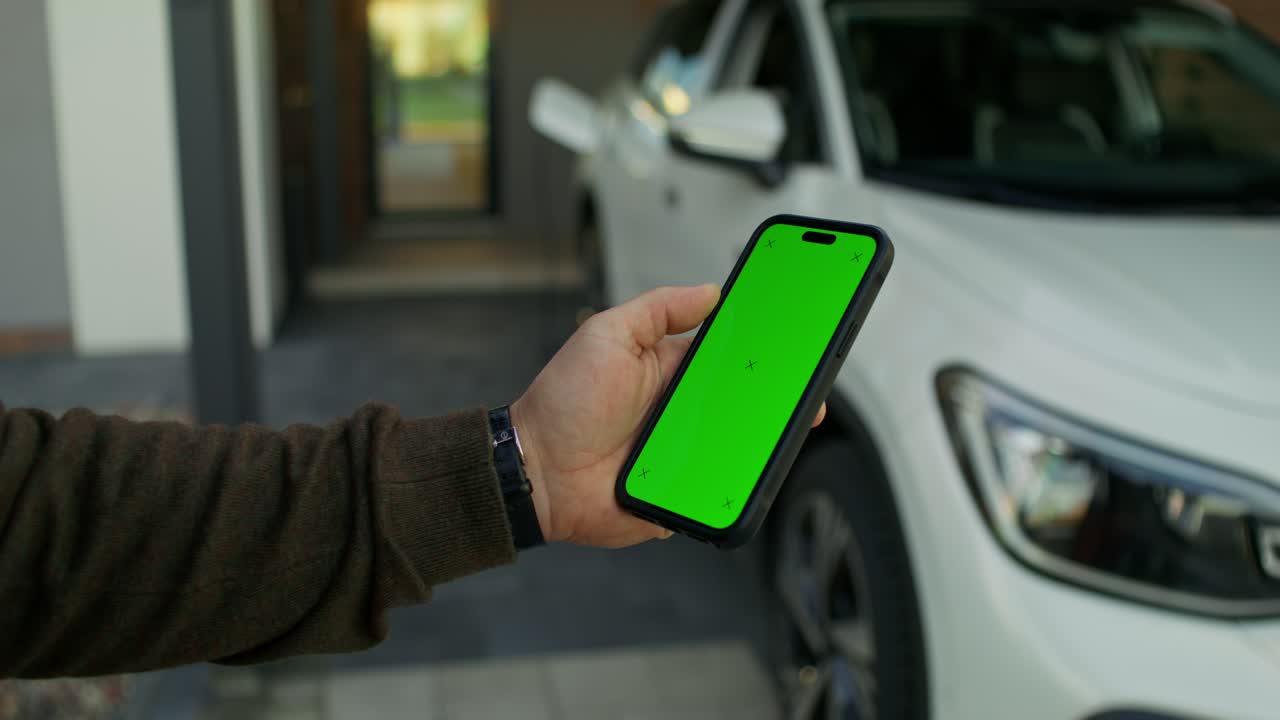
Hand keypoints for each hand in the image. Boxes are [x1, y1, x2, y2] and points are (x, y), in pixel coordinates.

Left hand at [511, 285, 826, 547]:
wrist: (536, 473)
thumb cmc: (563, 404)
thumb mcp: (606, 336)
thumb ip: (658, 309)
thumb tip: (710, 291)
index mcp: (673, 372)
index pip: (732, 358)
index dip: (766, 351)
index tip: (797, 342)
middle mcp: (685, 413)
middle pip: (748, 405)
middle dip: (782, 399)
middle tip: (806, 391)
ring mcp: (687, 456)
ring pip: (742, 450)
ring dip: (763, 441)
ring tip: (785, 429)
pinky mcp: (684, 495)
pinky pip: (721, 491)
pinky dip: (736, 484)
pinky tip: (748, 473)